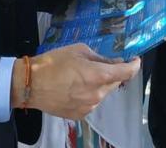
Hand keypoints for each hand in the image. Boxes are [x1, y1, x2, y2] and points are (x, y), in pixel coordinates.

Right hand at [11, 44, 140, 119]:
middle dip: (112, 74)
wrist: (30, 85)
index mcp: (99, 76)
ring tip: (81, 77)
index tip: (135, 61)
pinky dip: (89, 95)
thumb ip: (99, 57)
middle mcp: (97, 94)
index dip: (134, 66)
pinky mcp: (80, 115)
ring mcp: (89, 107)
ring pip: (102, 94)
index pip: (126, 72)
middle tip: (100, 66)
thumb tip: (112, 62)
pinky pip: (92, 103)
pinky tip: (74, 88)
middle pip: (114, 83)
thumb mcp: (78, 51)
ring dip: (99, 85)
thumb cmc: (53, 63)